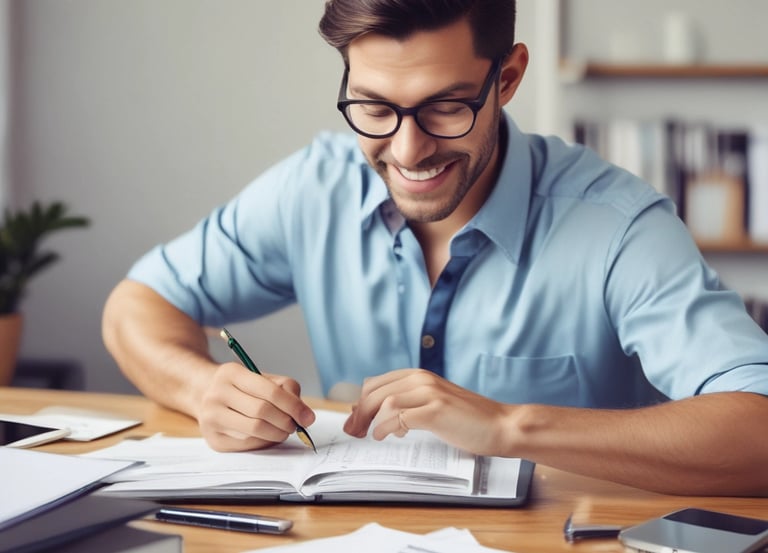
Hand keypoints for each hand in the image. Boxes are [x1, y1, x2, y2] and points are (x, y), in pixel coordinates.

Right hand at [197, 362, 314, 451]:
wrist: (204, 394)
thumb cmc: (242, 387)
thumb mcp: (263, 378)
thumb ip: (287, 390)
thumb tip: (306, 416)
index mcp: (232, 373)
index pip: (270, 391)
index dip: (293, 406)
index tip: (308, 417)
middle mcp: (216, 394)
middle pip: (262, 412)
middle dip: (286, 421)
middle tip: (296, 425)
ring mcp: (210, 418)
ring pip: (254, 431)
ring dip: (277, 434)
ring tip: (283, 430)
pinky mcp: (212, 439)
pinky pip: (246, 444)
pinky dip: (264, 442)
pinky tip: (268, 435)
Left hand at [343, 369, 514, 456]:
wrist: (502, 425)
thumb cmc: (468, 420)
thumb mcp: (433, 405)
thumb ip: (408, 405)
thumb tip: (373, 414)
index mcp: (420, 376)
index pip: (376, 383)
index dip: (360, 402)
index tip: (353, 419)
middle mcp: (422, 379)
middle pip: (375, 392)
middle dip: (358, 412)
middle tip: (352, 431)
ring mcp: (430, 393)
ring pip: (385, 401)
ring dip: (369, 420)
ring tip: (367, 435)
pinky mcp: (436, 410)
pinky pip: (399, 416)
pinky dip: (385, 427)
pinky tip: (384, 436)